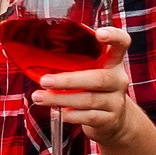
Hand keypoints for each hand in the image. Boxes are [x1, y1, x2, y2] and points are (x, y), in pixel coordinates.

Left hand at [32, 25, 137, 145]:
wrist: (114, 120)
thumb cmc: (92, 88)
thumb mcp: (89, 70)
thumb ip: (73, 61)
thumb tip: (34, 52)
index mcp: (113, 60)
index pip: (121, 43)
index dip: (114, 36)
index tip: (100, 34)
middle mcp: (118, 79)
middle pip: (99, 78)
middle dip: (68, 80)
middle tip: (45, 81)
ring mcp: (116, 100)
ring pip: (89, 99)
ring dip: (60, 99)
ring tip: (39, 97)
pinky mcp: (110, 119)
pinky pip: (88, 117)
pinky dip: (71, 115)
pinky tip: (59, 113)